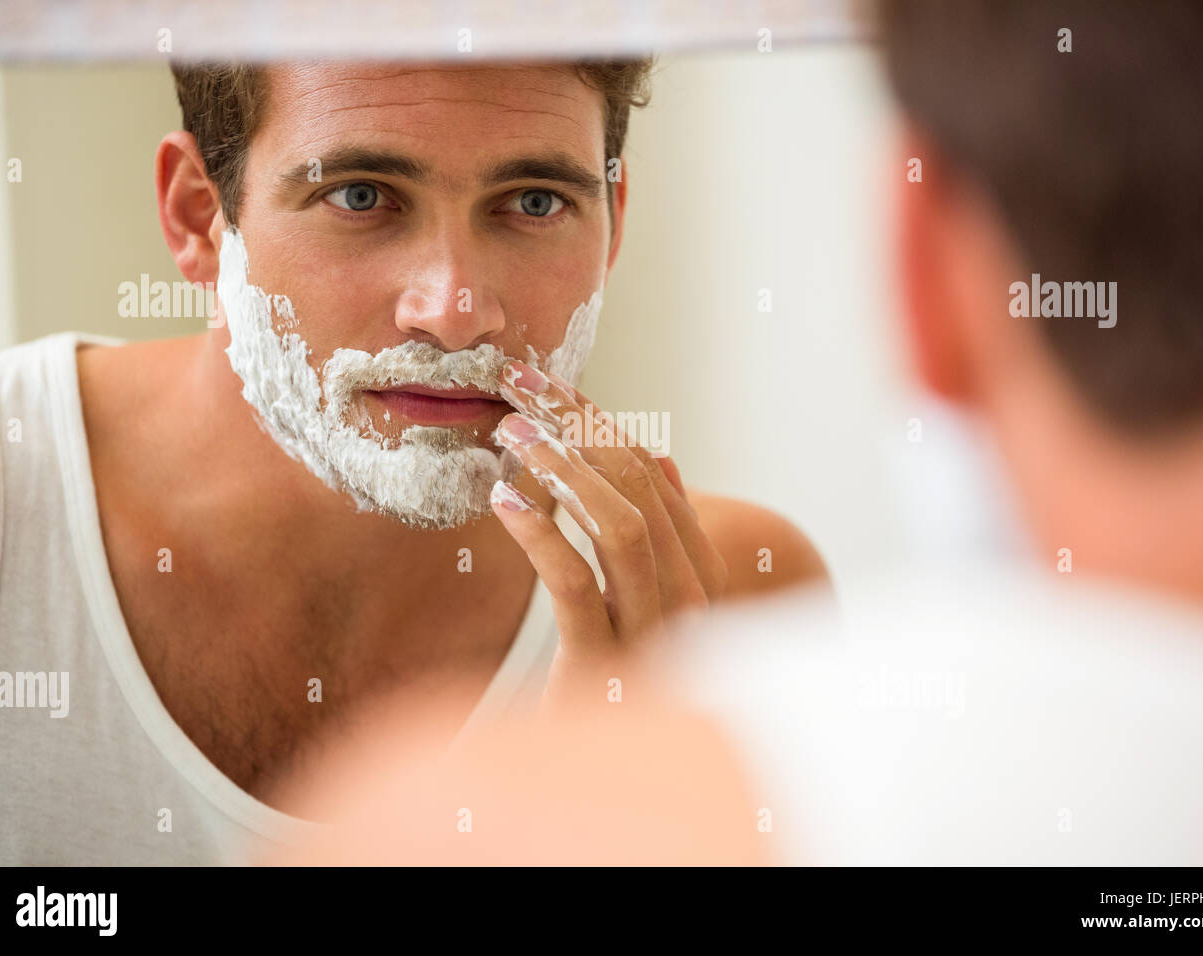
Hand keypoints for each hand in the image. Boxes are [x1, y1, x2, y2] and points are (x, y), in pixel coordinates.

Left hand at [490, 360, 727, 708]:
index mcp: (699, 576)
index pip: (654, 474)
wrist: (582, 775)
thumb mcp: (635, 595)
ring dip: (563, 468)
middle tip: (519, 384)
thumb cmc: (607, 672)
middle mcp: (689, 604)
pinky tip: (503, 500)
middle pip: (641, 489)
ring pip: (621, 529)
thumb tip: (660, 455)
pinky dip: (540, 532)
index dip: (600, 419)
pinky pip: (576, 584)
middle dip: (578, 427)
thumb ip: (654, 531)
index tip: (547, 381)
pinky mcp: (600, 669)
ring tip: (511, 430)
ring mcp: (650, 638)